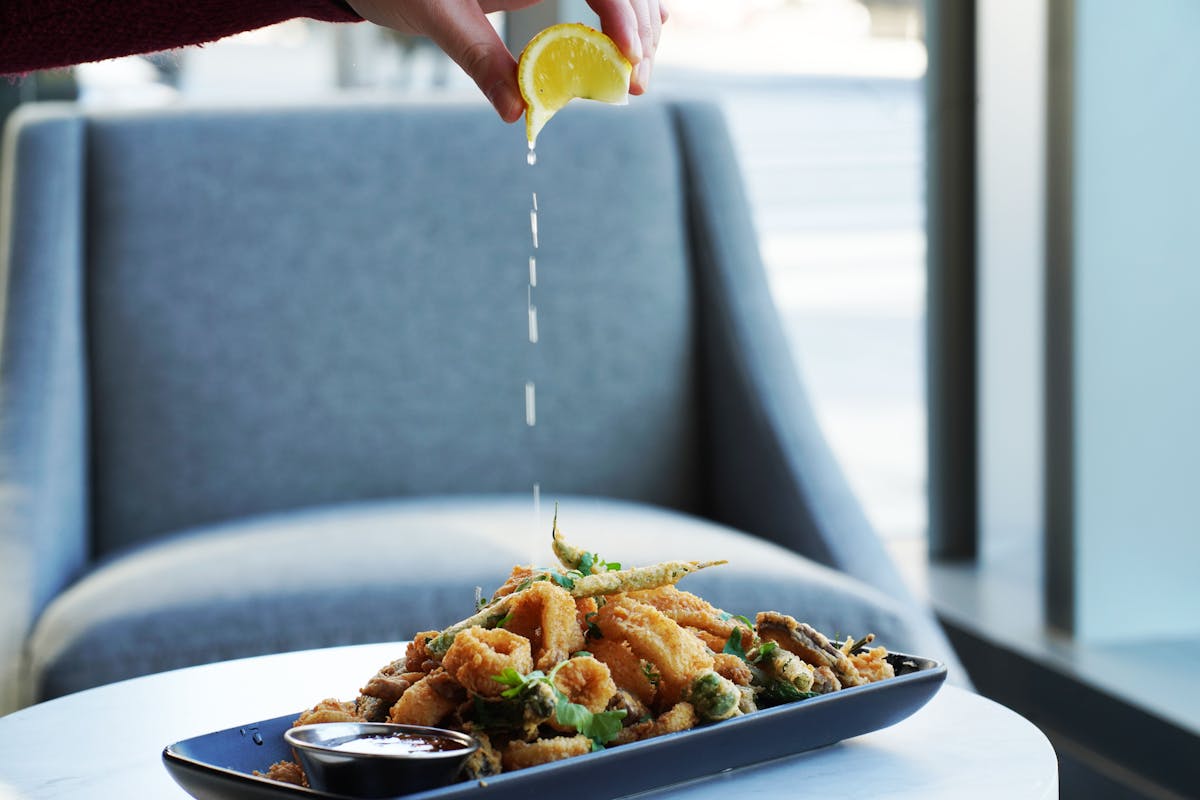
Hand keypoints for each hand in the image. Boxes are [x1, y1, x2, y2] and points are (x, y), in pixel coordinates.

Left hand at [341, 0, 667, 122]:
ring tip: (634, 73)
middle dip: (638, 29)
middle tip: (636, 83)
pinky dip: (622, 13)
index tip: (629, 57)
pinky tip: (638, 39)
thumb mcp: (438, 18)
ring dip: (637, 25)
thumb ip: (480, 61)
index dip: (624, 13)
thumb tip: (517, 112)